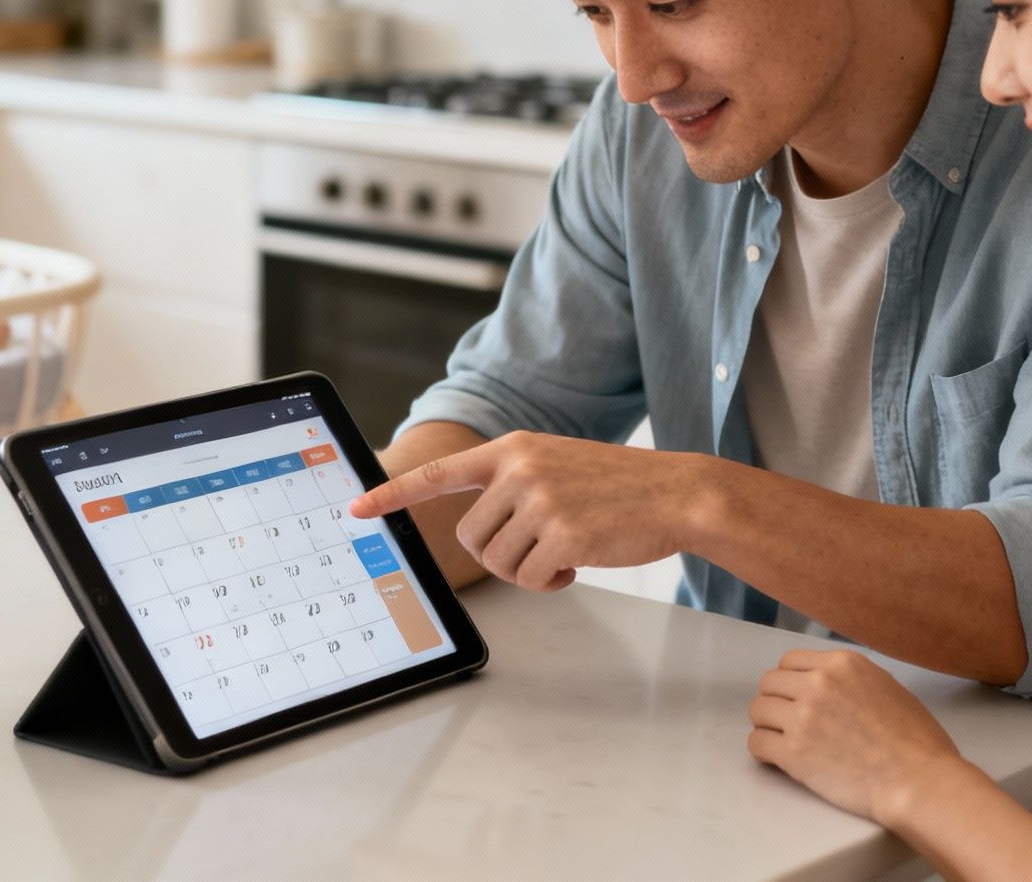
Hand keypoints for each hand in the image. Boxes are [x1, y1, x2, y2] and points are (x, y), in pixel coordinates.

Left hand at [349, 431, 710, 590]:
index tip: (354, 508)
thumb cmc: (618, 487)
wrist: (677, 493)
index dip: (392, 494)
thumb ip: (513, 481)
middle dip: (500, 555)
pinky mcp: (562, 533)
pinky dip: (551, 581)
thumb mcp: (557, 465)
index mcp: (513, 449)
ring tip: (565, 549)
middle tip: (538, 549)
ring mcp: (540, 500)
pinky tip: (580, 561)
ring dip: (527, 570)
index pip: (438, 473)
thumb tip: (476, 526)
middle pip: (472, 538)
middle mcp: (519, 469)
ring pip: (498, 563)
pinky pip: (531, 578)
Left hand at [748, 648, 962, 825]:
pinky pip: (756, 743)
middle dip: (776, 702)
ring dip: (767, 725)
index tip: (795, 698)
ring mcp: (803, 716)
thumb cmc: (917, 743)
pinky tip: (777, 759)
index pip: (790, 661)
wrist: (920, 782)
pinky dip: (763, 751)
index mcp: (843, 663)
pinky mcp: (794, 752)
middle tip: (787, 722)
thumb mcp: (886, 687)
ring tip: (782, 740)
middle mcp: (818, 683)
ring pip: (757, 710)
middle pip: (769, 683)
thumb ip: (850, 680)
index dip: (790, 682)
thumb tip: (827, 683)